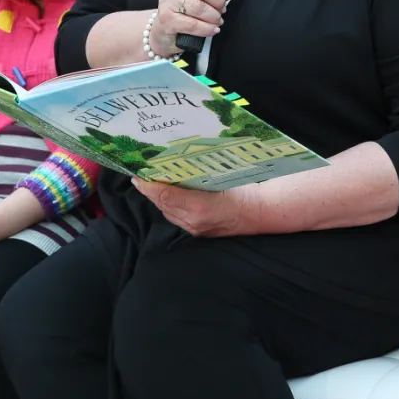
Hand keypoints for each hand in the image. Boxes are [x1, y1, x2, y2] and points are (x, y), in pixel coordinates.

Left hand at [132, 177, 261, 237]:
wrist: (260, 211)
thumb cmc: (243, 189)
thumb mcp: (221, 175)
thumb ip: (195, 174)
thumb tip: (173, 166)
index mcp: (200, 206)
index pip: (166, 196)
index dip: (149, 187)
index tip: (138, 177)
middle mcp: (195, 221)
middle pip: (163, 206)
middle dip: (151, 192)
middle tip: (141, 177)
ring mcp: (197, 229)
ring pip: (168, 213)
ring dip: (159, 200)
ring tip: (152, 184)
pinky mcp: (199, 233)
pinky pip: (177, 219)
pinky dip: (170, 207)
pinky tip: (169, 197)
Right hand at [151, 0, 249, 55]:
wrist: (166, 31)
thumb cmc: (186, 9)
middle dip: (218, 1)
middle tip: (221, 10)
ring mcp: (167, 1)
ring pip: (199, 7)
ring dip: (214, 16)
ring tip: (217, 20)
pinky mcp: (167, 19)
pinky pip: (193, 24)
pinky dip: (207, 28)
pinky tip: (212, 29)